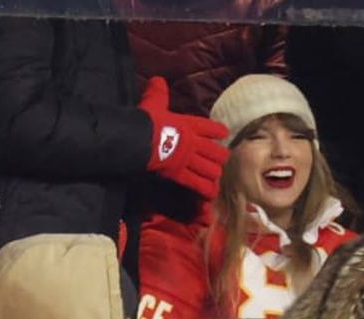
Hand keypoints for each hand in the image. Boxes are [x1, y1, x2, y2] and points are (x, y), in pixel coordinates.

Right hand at [139, 77, 229, 198]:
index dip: (217, 130)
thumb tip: (157, 79)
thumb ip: (157, 93)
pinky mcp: (180, 174)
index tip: (224, 132)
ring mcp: (188, 160)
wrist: (139, 140)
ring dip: (214, 172)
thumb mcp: (153, 103)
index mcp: (188, 125)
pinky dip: (205, 189)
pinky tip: (211, 193)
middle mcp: (193, 143)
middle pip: (215, 151)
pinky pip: (197, 183)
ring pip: (210, 169)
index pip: (208, 127)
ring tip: (216, 175)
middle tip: (221, 158)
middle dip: (220, 156)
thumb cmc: (147, 121)